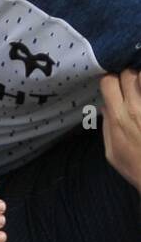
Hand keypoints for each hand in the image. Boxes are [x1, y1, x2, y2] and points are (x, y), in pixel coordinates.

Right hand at [102, 70, 140, 188]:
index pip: (109, 82)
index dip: (109, 80)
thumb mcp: (112, 151)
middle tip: (129, 83)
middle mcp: (136, 108)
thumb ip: (107, 126)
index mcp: (118, 117)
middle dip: (127, 75)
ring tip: (140, 86)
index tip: (112, 85)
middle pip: (128, 74)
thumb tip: (105, 107)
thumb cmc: (135, 167)